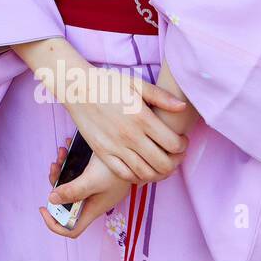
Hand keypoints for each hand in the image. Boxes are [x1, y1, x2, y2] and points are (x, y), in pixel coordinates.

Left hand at [39, 145, 131, 238]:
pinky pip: (78, 172)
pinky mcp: (96, 175)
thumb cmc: (117, 169)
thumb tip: (52, 199)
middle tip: (55, 166)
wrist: (135, 151)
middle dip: (56, 183)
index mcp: (92, 208)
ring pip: (70, 184)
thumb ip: (72, 191)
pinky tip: (69, 147)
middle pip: (66, 201)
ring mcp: (94, 188)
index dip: (55, 223)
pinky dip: (71, 161)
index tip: (43, 207)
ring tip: (62, 152)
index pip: (72, 228)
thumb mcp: (91, 180)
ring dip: (63, 168)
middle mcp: (92, 200)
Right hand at [59, 66, 187, 184]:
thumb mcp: (136, 84)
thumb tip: (182, 107)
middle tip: (174, 154)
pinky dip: (137, 176)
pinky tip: (141, 167)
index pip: (173, 144)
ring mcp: (115, 147)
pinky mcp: (102, 153)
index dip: (183, 145)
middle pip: (163, 163)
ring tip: (160, 162)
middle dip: (175, 162)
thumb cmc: (108, 83)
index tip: (181, 140)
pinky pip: (124, 174)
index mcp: (142, 118)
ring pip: (145, 173)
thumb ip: (161, 96)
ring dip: (158, 172)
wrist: (77, 88)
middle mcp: (130, 136)